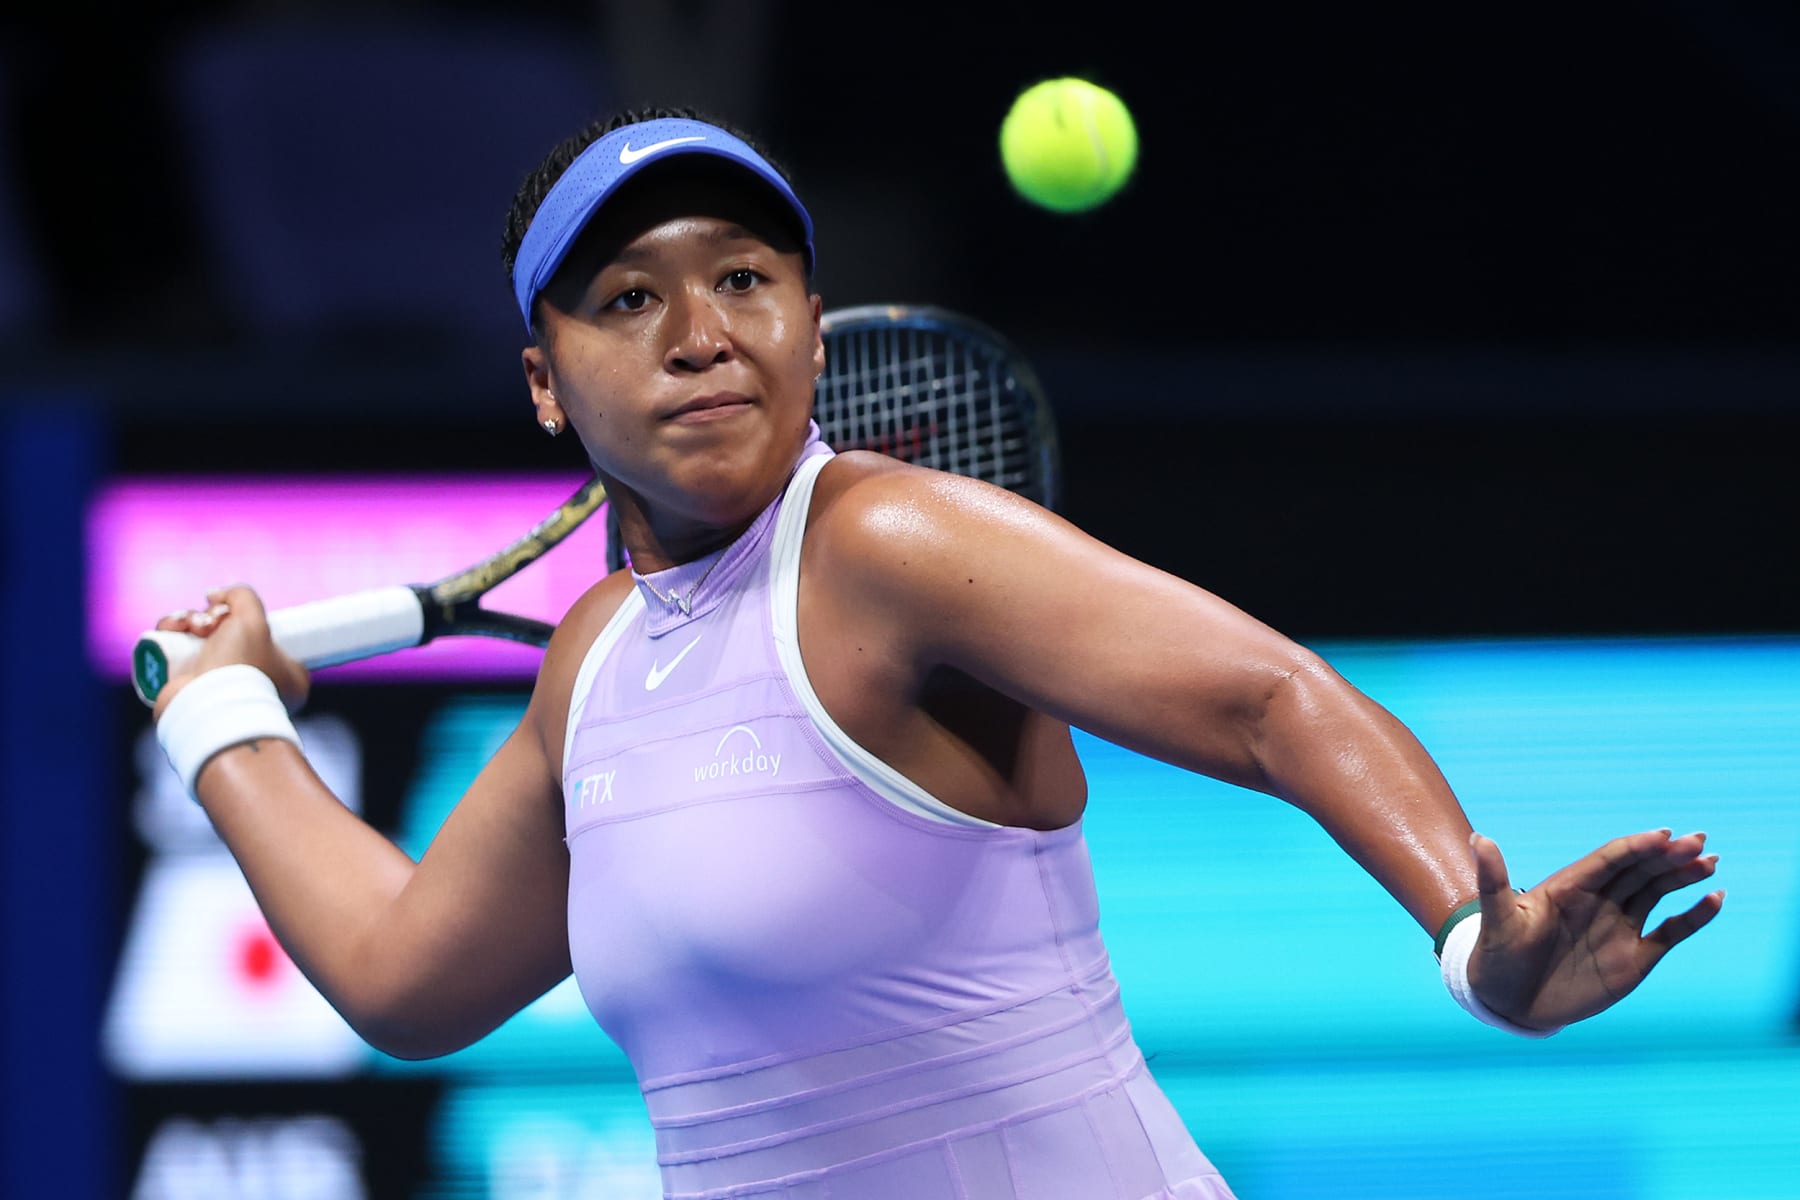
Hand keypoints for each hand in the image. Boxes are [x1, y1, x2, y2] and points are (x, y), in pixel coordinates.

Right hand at [151, 584, 310, 718]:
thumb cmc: (241, 667)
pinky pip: (177, 652)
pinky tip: (172, 628)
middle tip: (208, 622)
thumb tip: (216, 595)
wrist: (207, 708)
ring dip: (190, 621)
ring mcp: (220, 689)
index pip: (269, 638)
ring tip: (189, 625)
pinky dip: (171, 634)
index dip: (247, 621)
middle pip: (230, 635)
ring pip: (200, 640)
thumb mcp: (253, 620)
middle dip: (211, 619)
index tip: (235, 615)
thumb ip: (242, 596)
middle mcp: (256, 684)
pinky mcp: (188, 690)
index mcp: (286, 677)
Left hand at [1464, 829, 1722, 1029]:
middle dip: (1668, 855)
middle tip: (1698, 841)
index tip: (1663, 835)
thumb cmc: (1495, 956)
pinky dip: (1693, 917)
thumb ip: (1493, 881)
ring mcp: (1618, 927)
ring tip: (1709, 860)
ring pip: (1657, 893)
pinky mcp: (1633, 958)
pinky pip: (1670, 932)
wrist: (1507, 1001)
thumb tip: (1478, 837)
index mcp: (1569, 888)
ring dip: (1683, 876)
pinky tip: (1714, 899)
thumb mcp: (1495, 919)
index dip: (1635, 846)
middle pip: (1639, 870)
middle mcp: (1598, 902)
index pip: (1608, 859)